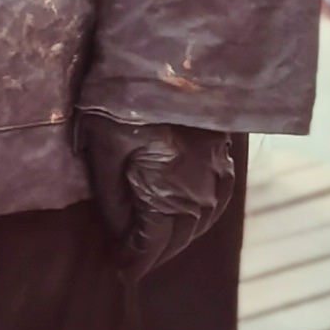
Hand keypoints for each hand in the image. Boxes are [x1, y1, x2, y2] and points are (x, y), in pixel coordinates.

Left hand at [80, 115, 236, 274]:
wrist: (169, 57)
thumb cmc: (125, 101)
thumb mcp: (104, 150)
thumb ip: (112, 199)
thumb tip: (119, 235)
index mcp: (167, 194)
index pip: (152, 246)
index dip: (134, 262)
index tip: (120, 273)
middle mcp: (199, 194)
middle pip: (177, 240)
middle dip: (154, 255)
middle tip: (130, 263)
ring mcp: (216, 177)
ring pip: (198, 225)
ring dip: (176, 239)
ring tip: (153, 246)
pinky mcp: (224, 160)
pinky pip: (216, 203)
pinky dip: (199, 217)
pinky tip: (186, 219)